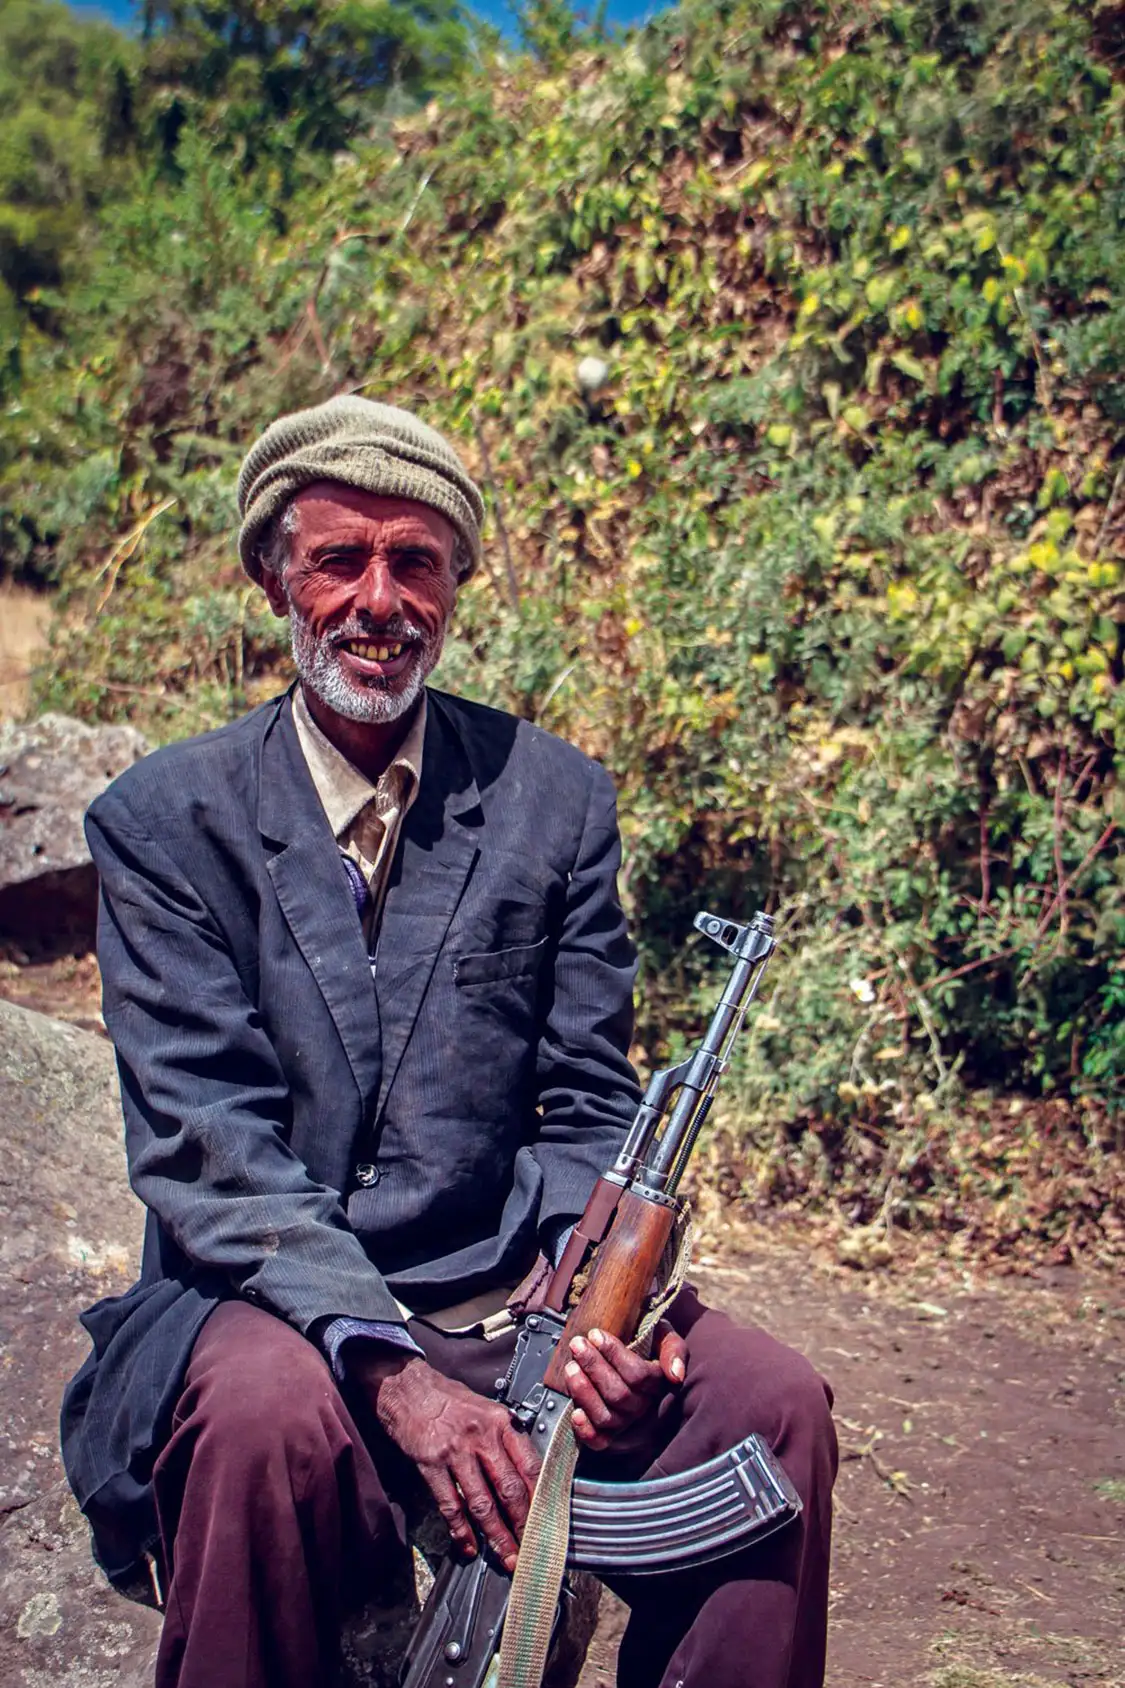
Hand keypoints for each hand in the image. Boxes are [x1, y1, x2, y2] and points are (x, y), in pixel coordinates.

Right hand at [355, 1353, 539, 1572]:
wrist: (408, 1387)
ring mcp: (456, 1451)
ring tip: (507, 1556)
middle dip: (522, 1524)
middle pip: (509, 1488)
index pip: (530, 1464)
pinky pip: (450, 1504)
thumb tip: (528, 1473)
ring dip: (496, 1534)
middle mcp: (482, 1436)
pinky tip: (468, 1545)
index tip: (548, 1520)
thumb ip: (506, 1437)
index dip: (541, 1497)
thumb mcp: (486, 1408)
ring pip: (482, 1502)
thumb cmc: (448, 1399)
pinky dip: (460, 1530)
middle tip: (531, 1547)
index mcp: (501, 1422)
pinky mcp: (432, 1464)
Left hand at [564, 1324, 686, 1451]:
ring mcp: (626, 1424)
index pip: (638, 1375)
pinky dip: (586, 1431)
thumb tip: (675, 1375)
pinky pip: (599, 1442)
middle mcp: (643, 1408)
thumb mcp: (664, 1339)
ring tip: (570, 1368)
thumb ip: (674, 1349)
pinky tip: (575, 1413)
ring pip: (606, 1416)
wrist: (636, 1358)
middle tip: (577, 1345)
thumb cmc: (648, 1346)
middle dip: (594, 1367)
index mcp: (658, 1384)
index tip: (595, 1335)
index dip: (614, 1355)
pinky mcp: (609, 1437)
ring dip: (584, 1392)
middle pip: (618, 1394)